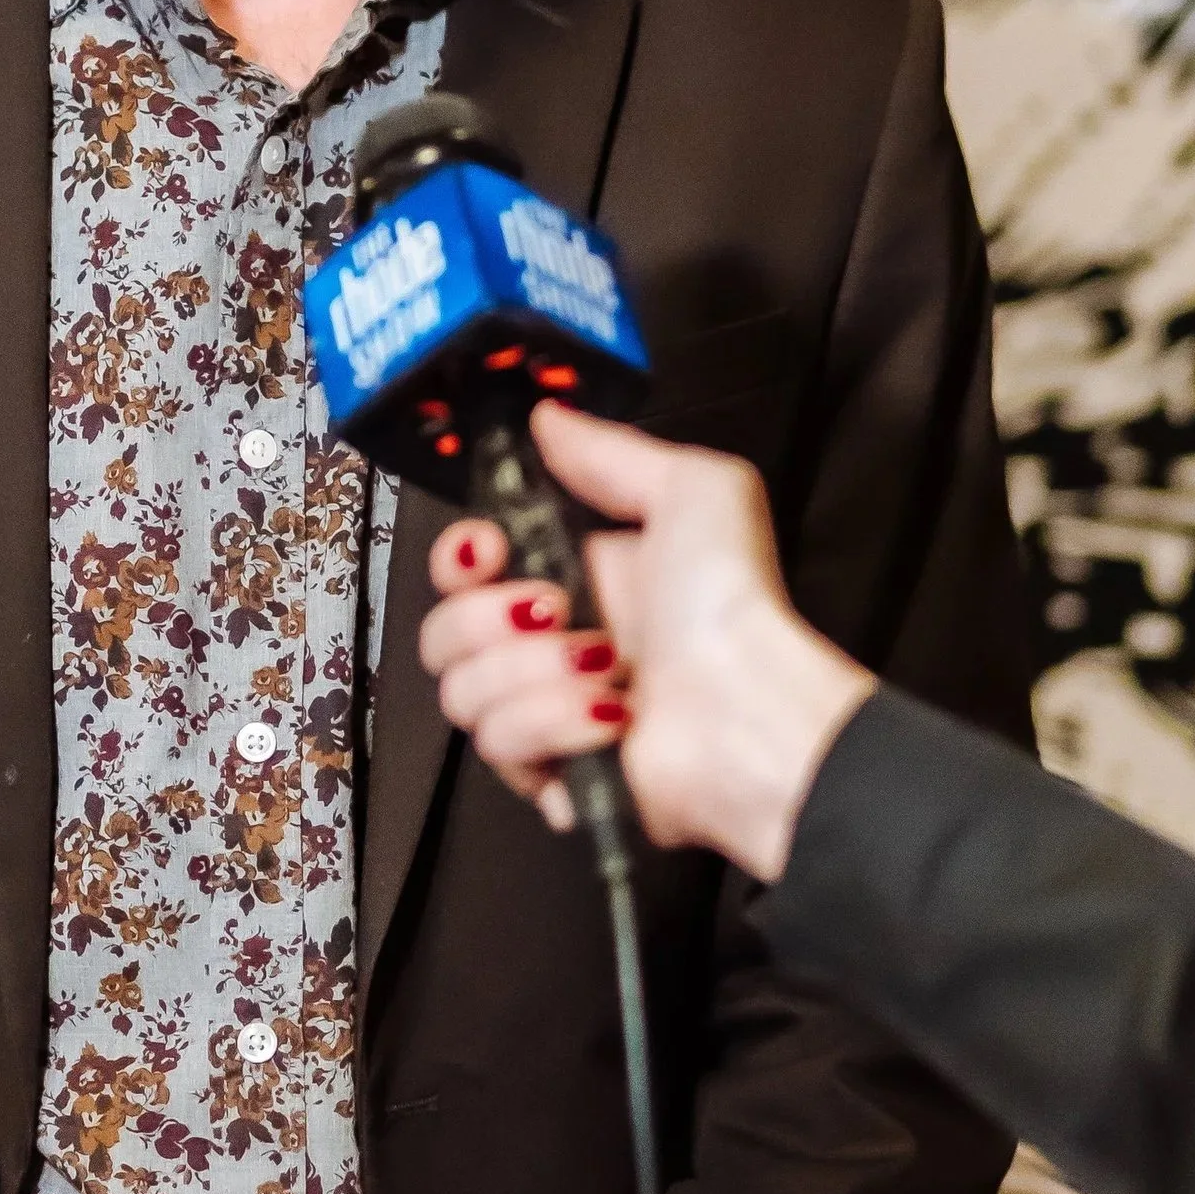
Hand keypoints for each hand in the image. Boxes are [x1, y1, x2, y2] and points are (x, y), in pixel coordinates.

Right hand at [421, 403, 872, 881]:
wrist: (751, 712)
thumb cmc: (732, 607)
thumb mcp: (692, 490)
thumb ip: (610, 451)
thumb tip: (549, 418)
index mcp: (573, 575)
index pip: (461, 567)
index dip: (458, 557)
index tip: (488, 550)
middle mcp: (550, 645)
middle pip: (443, 633)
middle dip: (489, 619)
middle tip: (556, 610)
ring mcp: (547, 713)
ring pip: (464, 694)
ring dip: (535, 676)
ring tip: (606, 672)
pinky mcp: (552, 775)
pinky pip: (501, 752)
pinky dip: (555, 730)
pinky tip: (608, 721)